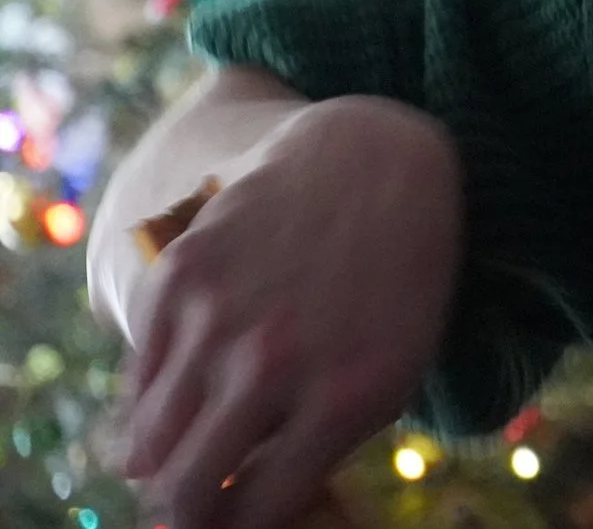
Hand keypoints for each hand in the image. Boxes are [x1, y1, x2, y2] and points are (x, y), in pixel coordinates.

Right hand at [112, 95, 462, 528]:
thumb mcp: (389, 372)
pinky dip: (149, 396)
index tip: (231, 519)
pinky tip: (180, 386)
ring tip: (176, 455)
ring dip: (157, 461)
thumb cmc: (389, 287)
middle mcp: (276, 363)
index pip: (253, 514)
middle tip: (190, 502)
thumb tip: (237, 510)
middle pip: (186, 492)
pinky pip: (137, 376)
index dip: (234, 528)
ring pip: (147, 444)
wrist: (373, 165)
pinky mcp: (178, 276)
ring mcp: (220, 318)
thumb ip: (320, 446)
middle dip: (183, 511)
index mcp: (346, 398)